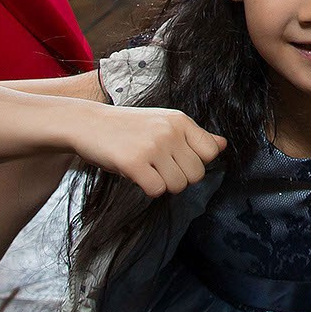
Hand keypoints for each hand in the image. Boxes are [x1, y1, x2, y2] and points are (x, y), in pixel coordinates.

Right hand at [72, 101, 225, 197]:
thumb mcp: (164, 123)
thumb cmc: (128, 127)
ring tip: (148, 170)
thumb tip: (223, 145)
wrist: (87, 123)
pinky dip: (148, 189)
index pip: (211, 152)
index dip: (197, 163)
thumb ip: (194, 136)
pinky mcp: (134, 162)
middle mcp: (170, 131)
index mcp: (180, 120)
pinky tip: (137, 175)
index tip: (178, 160)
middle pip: (196, 174)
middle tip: (159, 168)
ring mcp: (153, 146)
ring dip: (163, 185)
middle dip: (180, 178)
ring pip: (179, 185)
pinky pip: (157, 191)